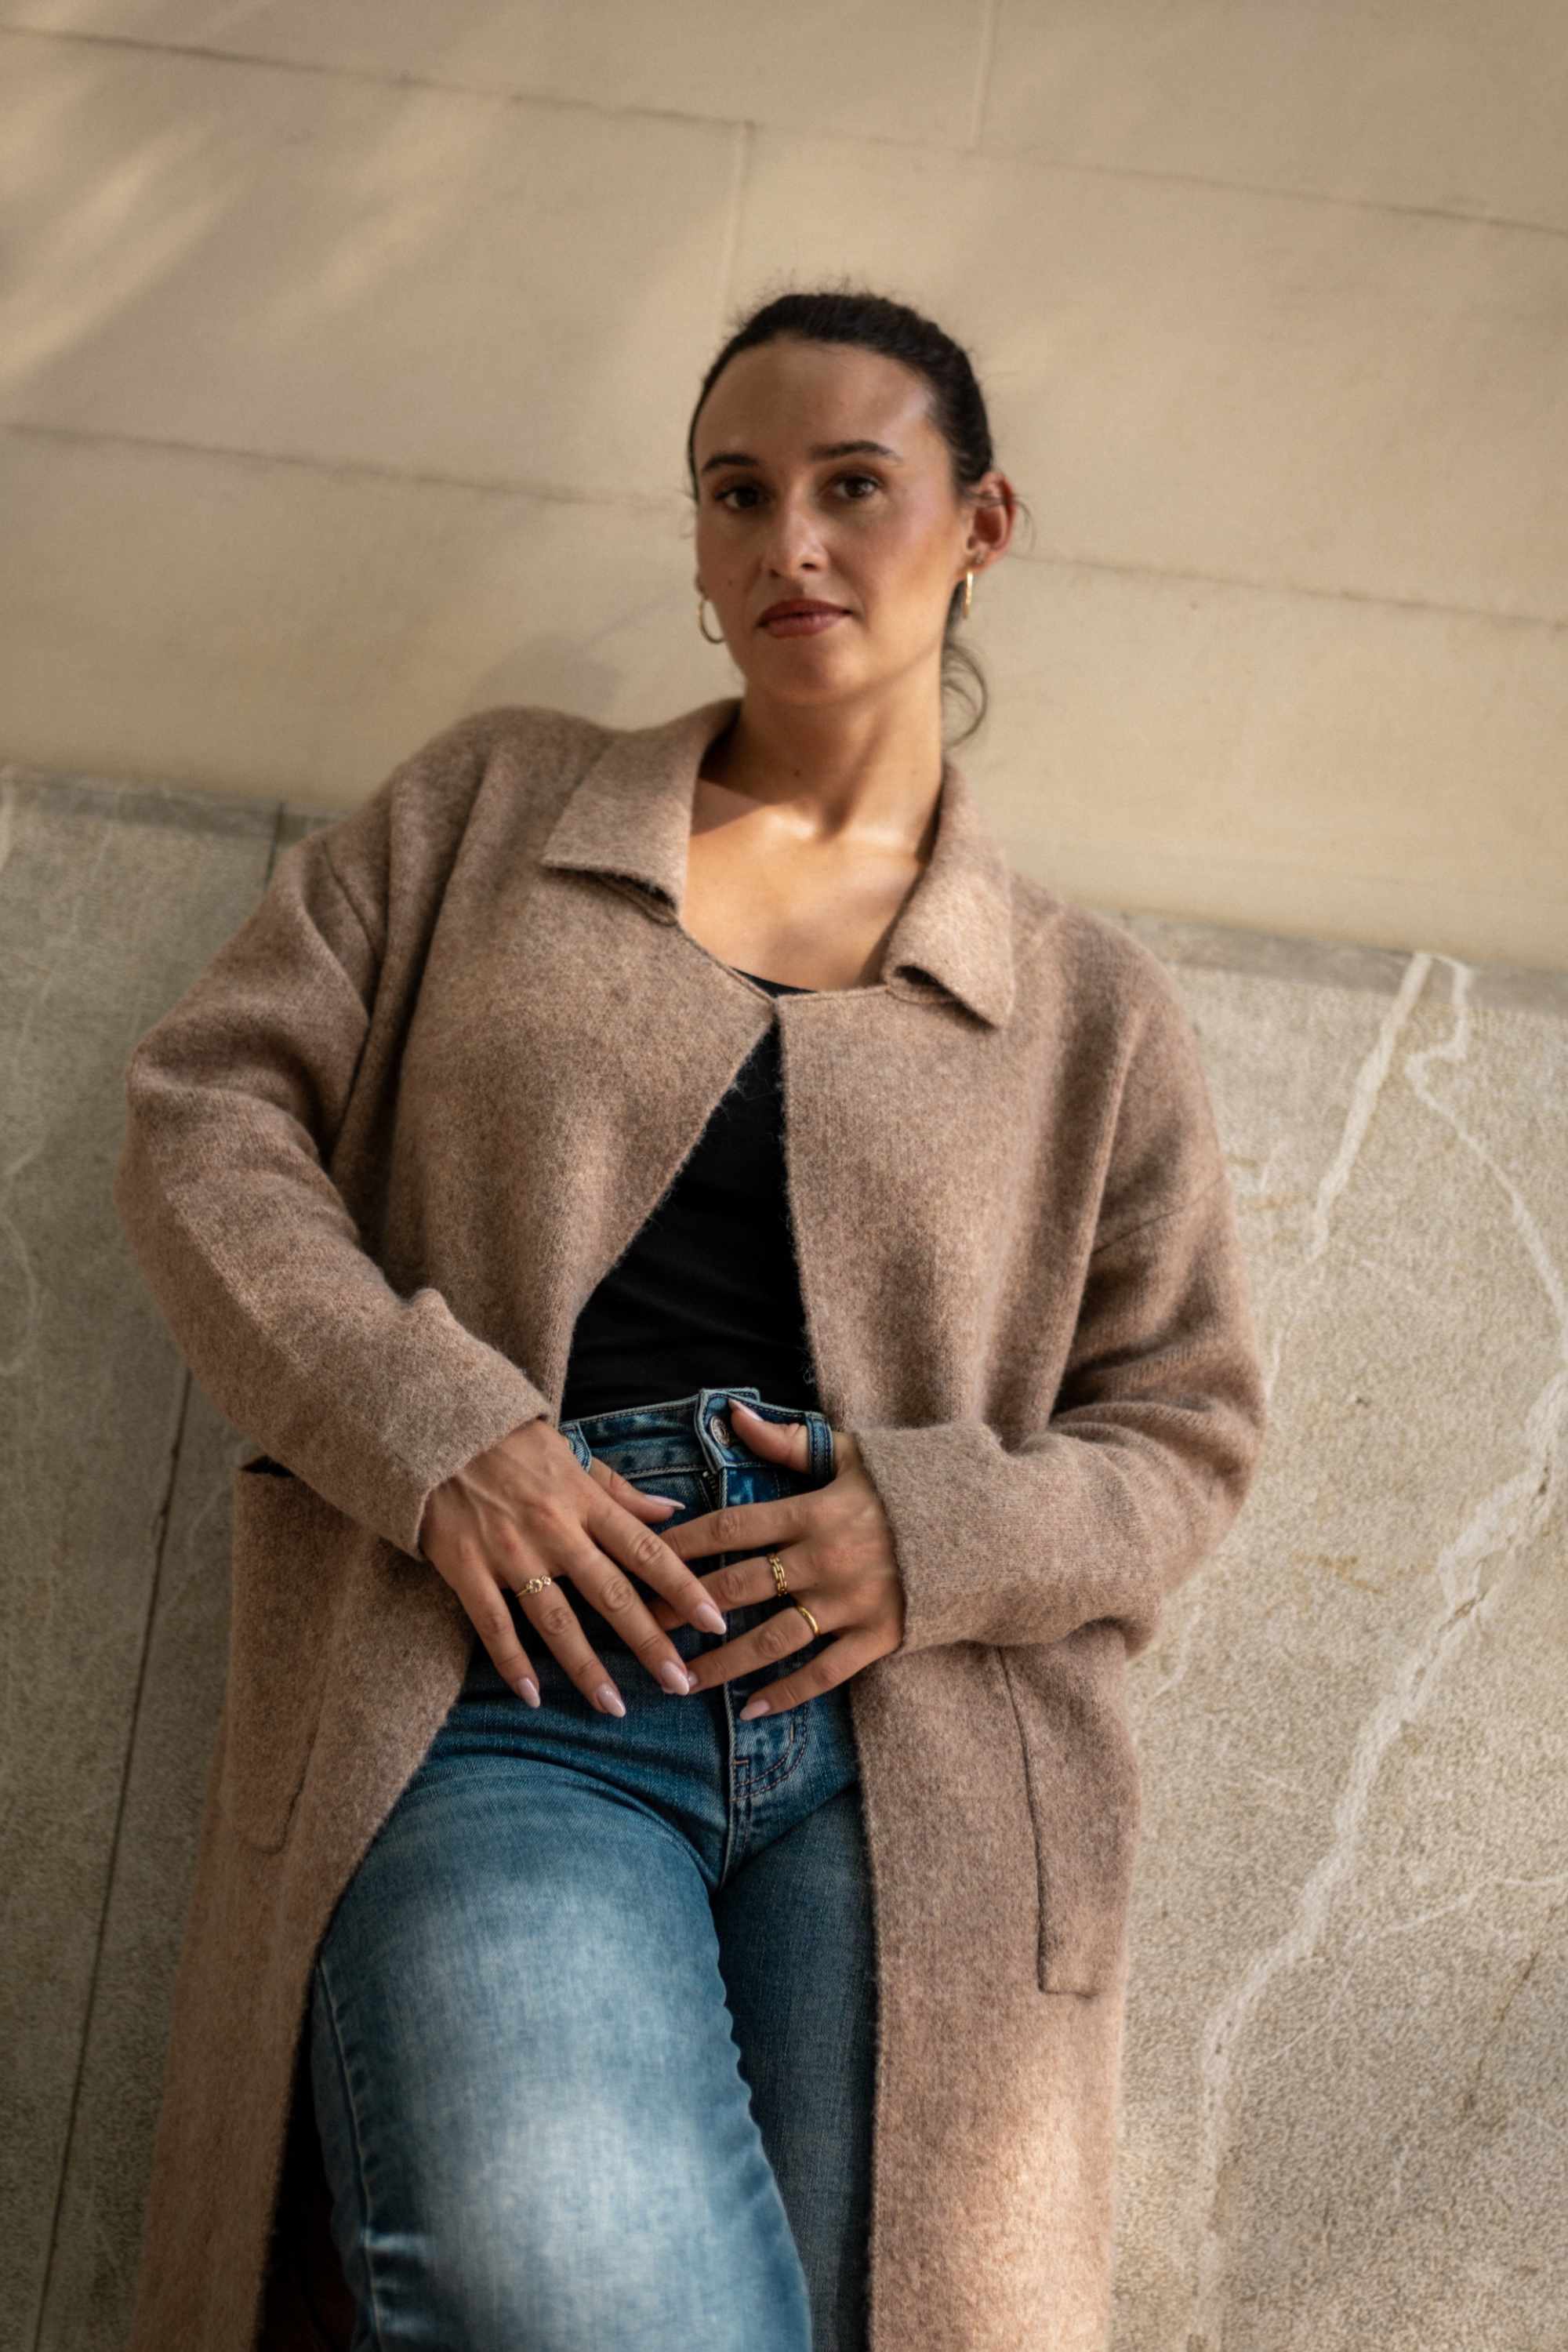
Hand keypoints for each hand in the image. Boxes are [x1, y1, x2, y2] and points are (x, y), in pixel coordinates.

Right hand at [417, 1418, 729, 1713]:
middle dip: (649, 1642)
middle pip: (611, 1594)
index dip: (683, 1587)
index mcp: (584, 1500)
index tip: (714, 1621)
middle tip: (681, 1683)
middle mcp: (553, 1529)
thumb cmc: (511, 1442)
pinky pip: (493, 1625)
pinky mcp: (466, 1568)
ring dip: (587, 1669)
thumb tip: (673, 1510)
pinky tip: (533, 1697)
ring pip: (556, 1621)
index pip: (645, 1549)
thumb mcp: (572, 1454)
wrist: (436, 1427)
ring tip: (615, 1707)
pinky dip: (512, 1663)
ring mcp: (509, 1552)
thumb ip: (619, 1490)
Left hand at [644, 1398, 905, 1716]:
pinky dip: (787, 1694)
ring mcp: (852, 1603)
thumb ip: (789, 1443)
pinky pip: (825, 1673)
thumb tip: (733, 1414)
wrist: (991, 1528)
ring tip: (682, 1679)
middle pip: (740, 1586)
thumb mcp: (854, 1454)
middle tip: (640, 1624)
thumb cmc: (915, 1486)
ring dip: (724, 1662)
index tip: (642, 1556)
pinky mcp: (880, 1637)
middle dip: (685, 1606)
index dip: (684, 1542)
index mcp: (816, 1511)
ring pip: (773, 1639)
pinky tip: (750, 1711)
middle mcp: (826, 1559)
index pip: (733, 1525)